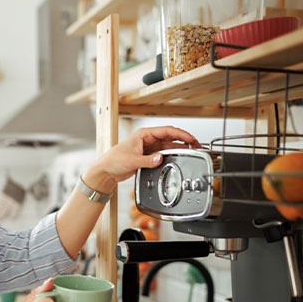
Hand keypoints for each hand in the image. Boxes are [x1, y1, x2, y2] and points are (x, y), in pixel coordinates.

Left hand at [85, 126, 200, 191]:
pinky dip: (172, 156)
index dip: (181, 134)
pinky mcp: (148, 156)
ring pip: (168, 146)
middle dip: (184, 141)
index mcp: (143, 134)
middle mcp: (147, 139)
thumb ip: (147, 160)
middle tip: (196, 146)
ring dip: (179, 149)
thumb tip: (160, 159)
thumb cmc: (113, 160)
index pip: (166, 130)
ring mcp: (149, 147)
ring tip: (191, 152)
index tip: (191, 139)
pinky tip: (179, 158)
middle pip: (170, 137)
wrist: (106, 171)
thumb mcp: (132, 160)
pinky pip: (163, 154)